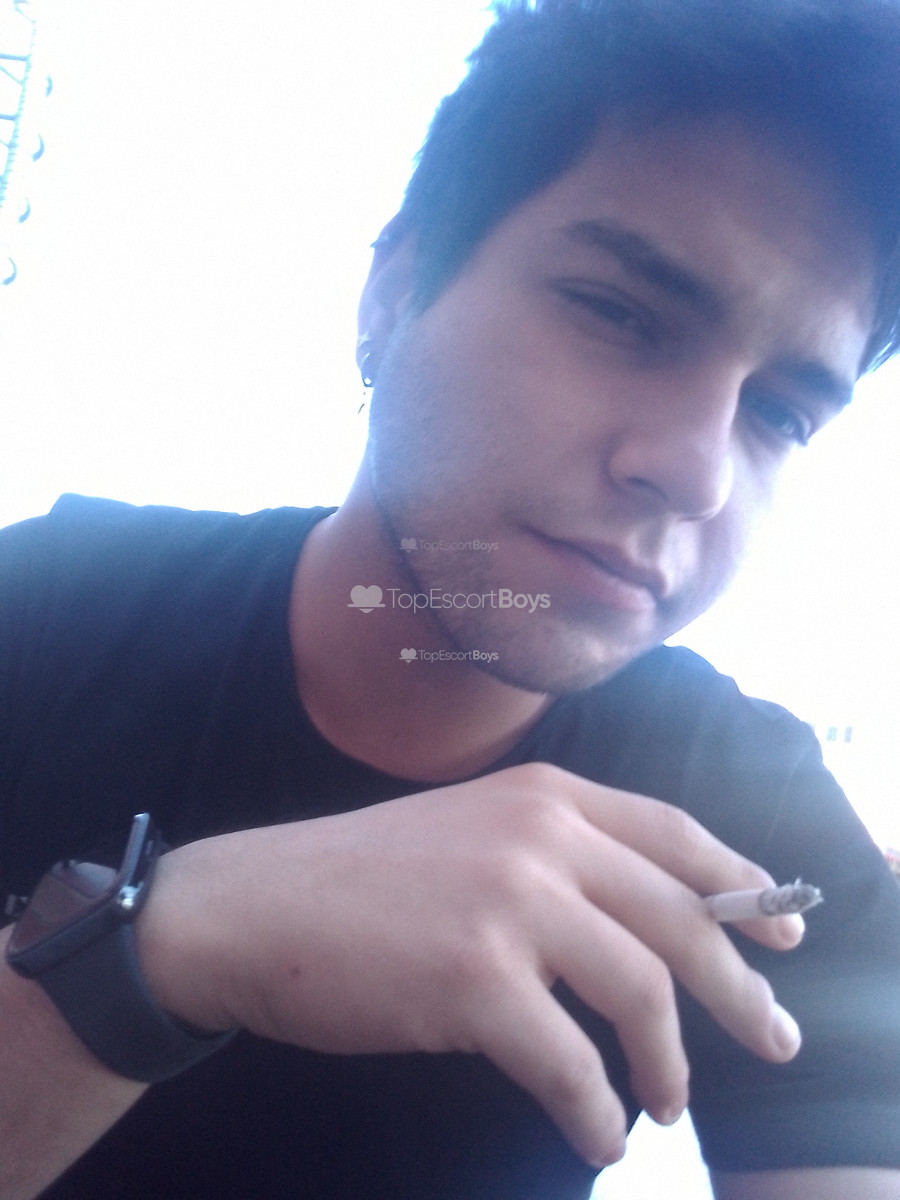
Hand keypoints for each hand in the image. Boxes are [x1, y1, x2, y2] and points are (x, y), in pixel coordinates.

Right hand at [135, 762, 803, 1168]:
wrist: (254, 908)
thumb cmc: (360, 879)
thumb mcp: (471, 833)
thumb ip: (556, 859)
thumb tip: (642, 928)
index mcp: (544, 795)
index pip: (675, 833)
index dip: (741, 884)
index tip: (782, 937)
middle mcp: (539, 836)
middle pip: (681, 918)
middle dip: (739, 990)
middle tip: (773, 1038)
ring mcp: (510, 903)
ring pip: (642, 992)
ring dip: (668, 1062)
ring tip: (664, 1102)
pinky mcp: (475, 980)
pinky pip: (571, 1063)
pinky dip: (597, 1108)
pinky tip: (597, 1129)